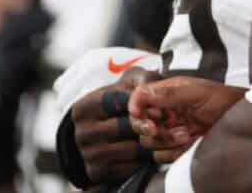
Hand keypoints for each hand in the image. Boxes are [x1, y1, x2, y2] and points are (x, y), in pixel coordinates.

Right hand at [71, 66, 160, 183]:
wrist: (105, 129)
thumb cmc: (119, 101)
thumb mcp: (128, 83)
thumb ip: (141, 78)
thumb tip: (149, 88)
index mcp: (84, 108)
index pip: (115, 102)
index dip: (140, 104)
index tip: (159, 107)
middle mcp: (82, 133)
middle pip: (124, 128)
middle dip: (150, 124)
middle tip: (169, 123)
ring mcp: (89, 154)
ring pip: (130, 149)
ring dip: (153, 143)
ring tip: (169, 135)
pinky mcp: (98, 172)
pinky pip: (130, 168)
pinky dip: (146, 160)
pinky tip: (156, 150)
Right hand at [128, 77, 245, 161]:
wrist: (243, 121)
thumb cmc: (224, 100)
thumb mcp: (196, 92)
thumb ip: (168, 93)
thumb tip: (141, 94)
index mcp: (167, 92)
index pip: (139, 98)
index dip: (135, 107)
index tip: (140, 115)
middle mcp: (166, 111)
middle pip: (140, 123)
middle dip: (151, 128)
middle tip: (162, 128)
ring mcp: (172, 129)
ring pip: (150, 141)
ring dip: (166, 141)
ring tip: (186, 134)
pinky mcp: (178, 147)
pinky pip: (162, 156)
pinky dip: (172, 152)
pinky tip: (188, 144)